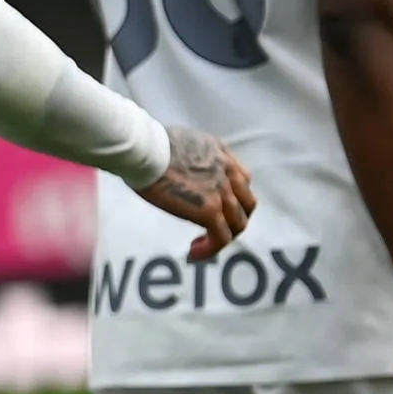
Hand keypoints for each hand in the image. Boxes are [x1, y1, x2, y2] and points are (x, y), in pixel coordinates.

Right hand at [134, 128, 255, 259]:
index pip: (241, 179)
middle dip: (234, 218)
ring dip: (223, 236)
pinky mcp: (209, 211)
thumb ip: (188, 154)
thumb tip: (174, 165)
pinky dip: (211, 249)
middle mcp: (227, 171)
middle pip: (247, 202)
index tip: (214, 205)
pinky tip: (194, 253)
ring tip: (202, 244)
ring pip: (238, 223)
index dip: (232, 196)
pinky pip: (221, 238)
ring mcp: (221, 192)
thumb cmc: (148, 143)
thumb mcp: (179, 140)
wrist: (145, 149)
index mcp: (220, 153)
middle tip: (213, 227)